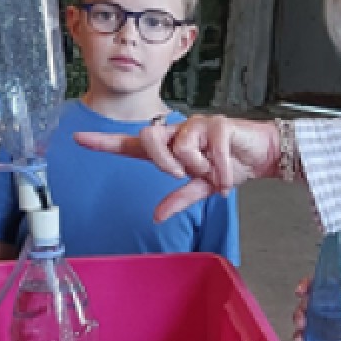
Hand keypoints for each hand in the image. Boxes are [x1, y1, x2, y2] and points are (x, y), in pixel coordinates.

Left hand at [74, 115, 279, 220]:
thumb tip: (157, 217)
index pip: (130, 145)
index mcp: (169, 148)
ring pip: (180, 147)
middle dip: (165, 162)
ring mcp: (196, 125)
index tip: (78, 137)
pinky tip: (230, 174)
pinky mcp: (217, 123)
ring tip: (216, 170)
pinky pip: (209, 149)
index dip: (104, 142)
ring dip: (200, 167)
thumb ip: (179, 199)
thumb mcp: (201, 189)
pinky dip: (221, 169)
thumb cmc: (229, 166)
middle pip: (148, 137)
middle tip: (187, 173)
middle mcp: (177, 133)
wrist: (263, 156)